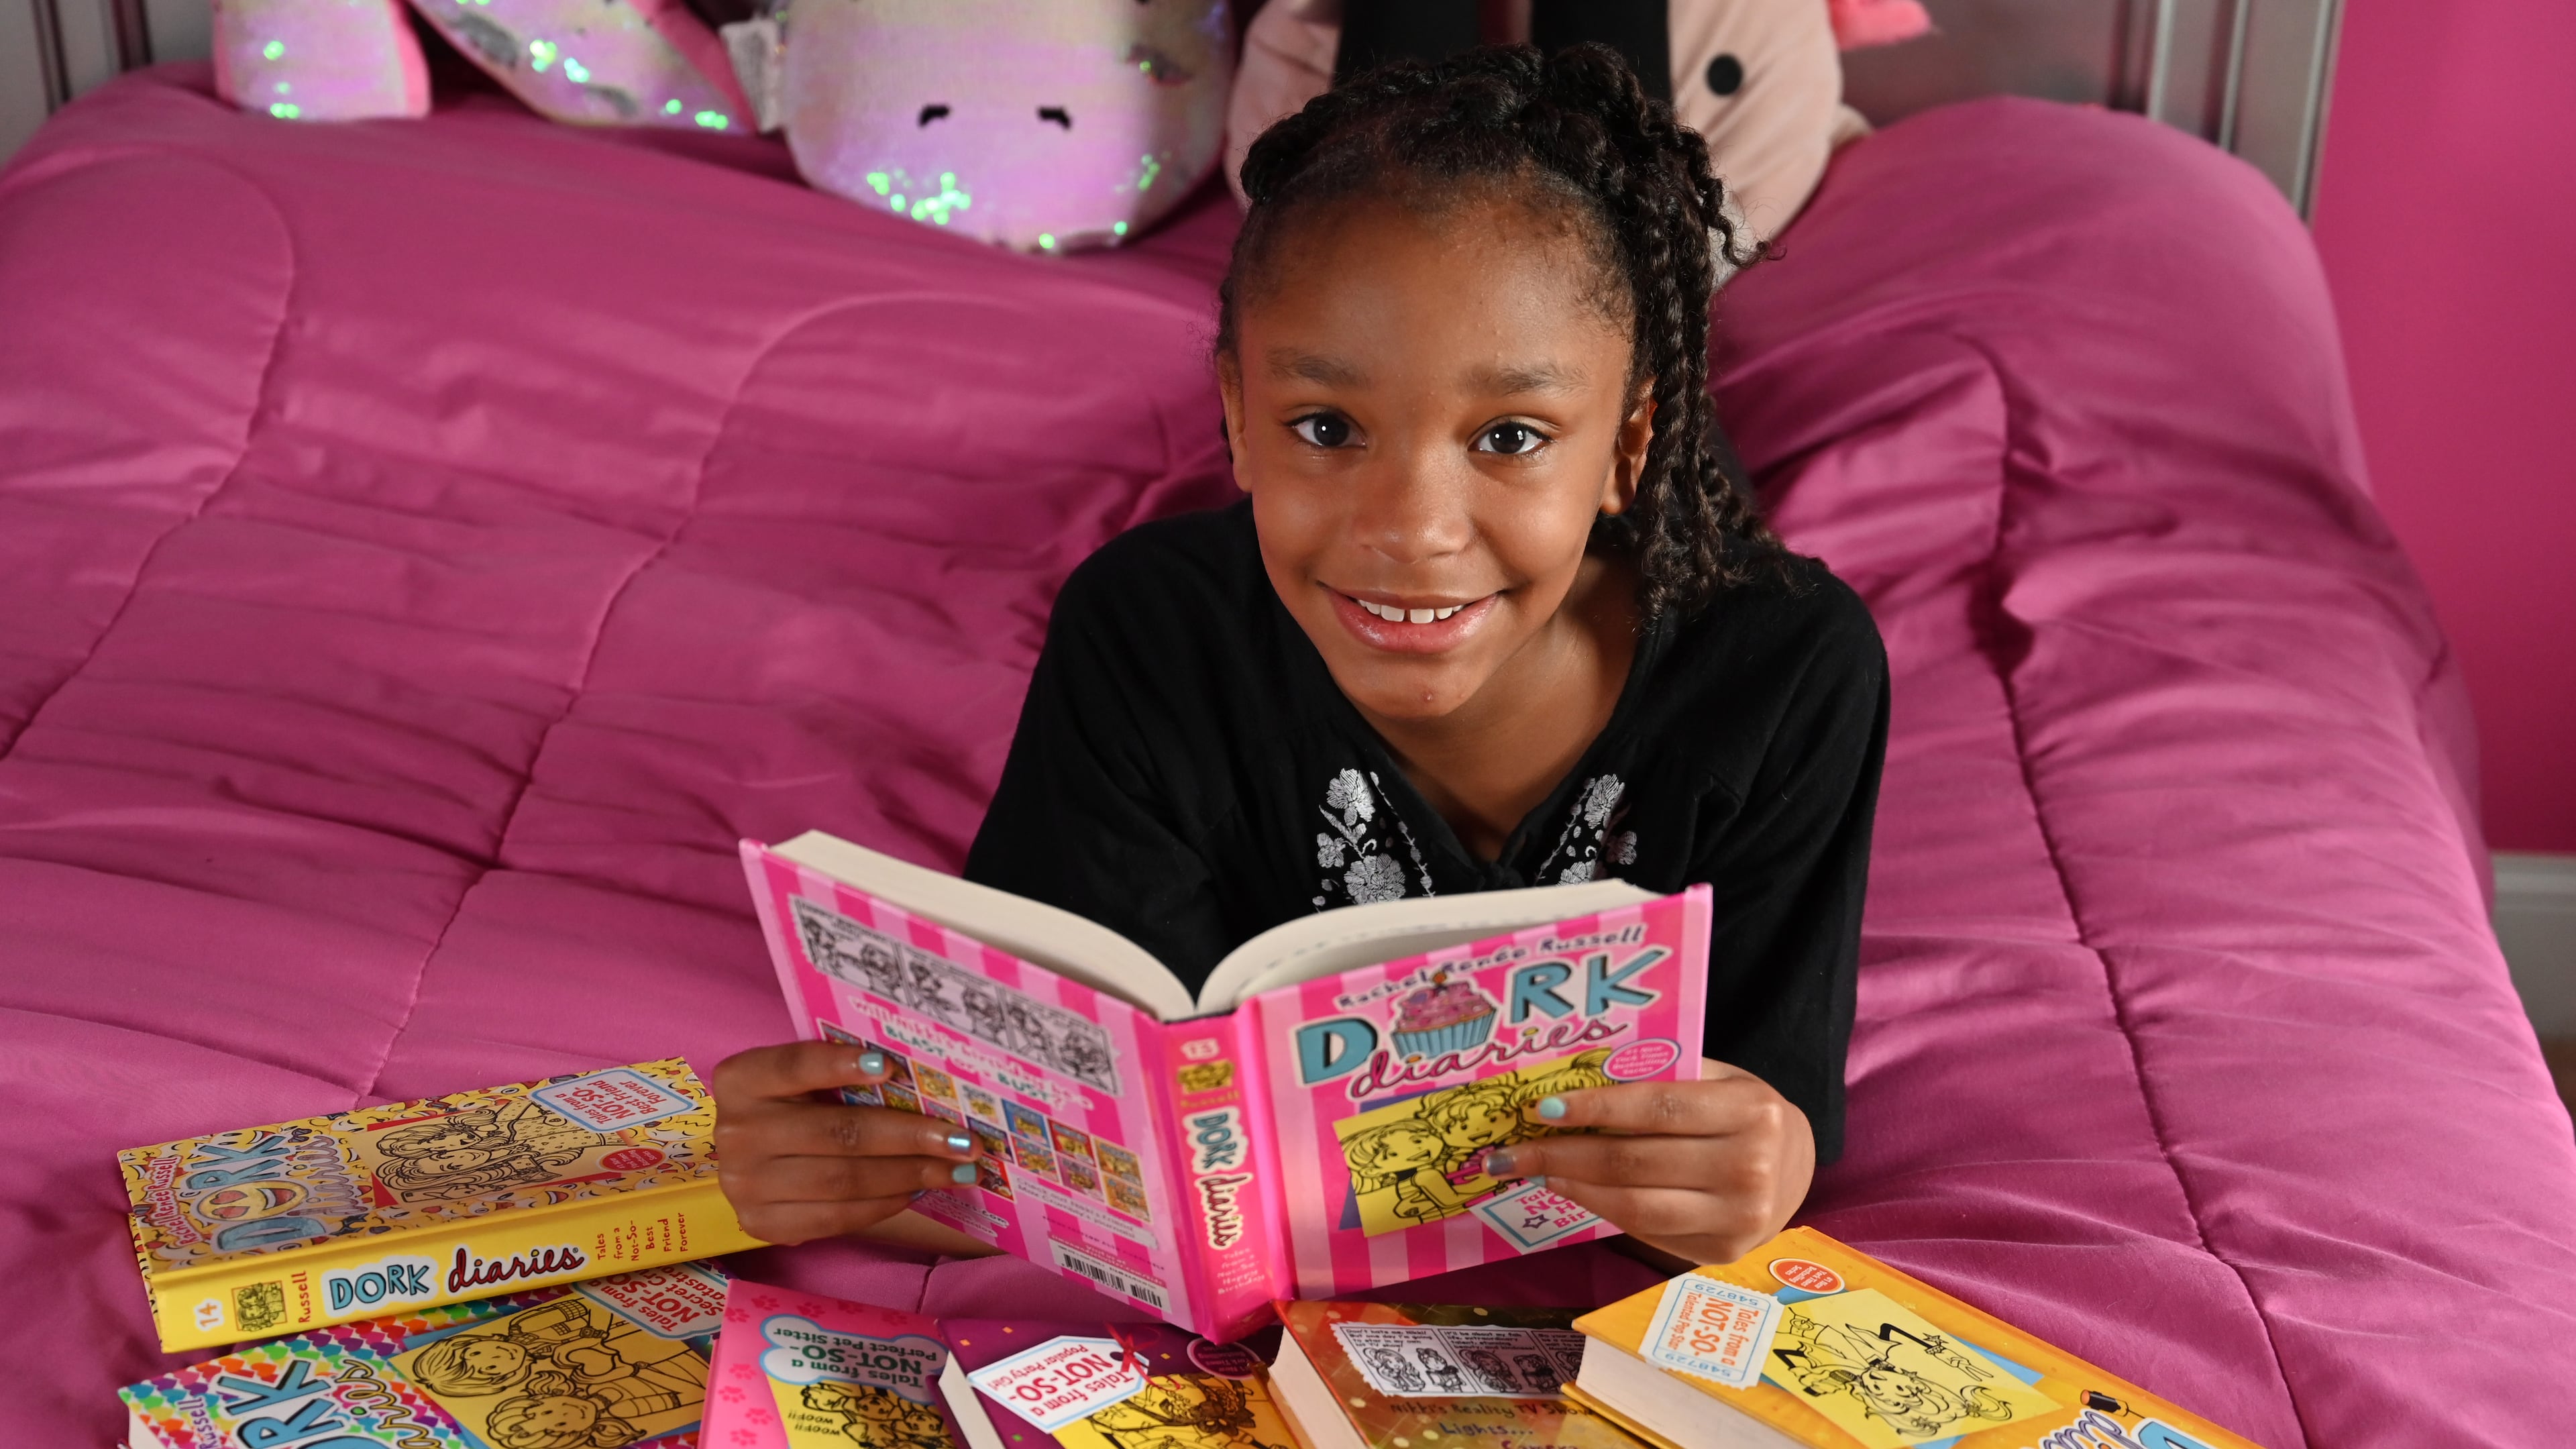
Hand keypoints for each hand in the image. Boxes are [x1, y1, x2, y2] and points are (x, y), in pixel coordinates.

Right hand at [711, 1041, 984, 1244]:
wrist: (754, 1163)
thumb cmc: (794, 1107)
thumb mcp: (802, 1081)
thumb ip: (843, 1075)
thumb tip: (926, 1081)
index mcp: (741, 1080)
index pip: (794, 1066)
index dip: (840, 1065)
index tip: (892, 1068)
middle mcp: (735, 1131)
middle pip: (837, 1132)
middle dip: (911, 1136)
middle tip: (963, 1140)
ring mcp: (743, 1184)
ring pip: (843, 1180)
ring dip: (910, 1175)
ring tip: (957, 1169)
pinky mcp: (760, 1224)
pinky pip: (836, 1217)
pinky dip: (884, 1204)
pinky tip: (918, 1190)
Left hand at [1480, 1058, 1813, 1265]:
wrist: (1796, 1166)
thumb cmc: (1741, 1112)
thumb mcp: (1717, 1079)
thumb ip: (1663, 1077)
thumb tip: (1575, 1077)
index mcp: (1750, 1111)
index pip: (1657, 1108)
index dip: (1596, 1109)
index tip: (1542, 1107)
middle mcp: (1750, 1168)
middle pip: (1635, 1162)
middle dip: (1563, 1154)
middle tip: (1511, 1150)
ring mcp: (1739, 1218)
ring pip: (1635, 1205)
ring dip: (1574, 1188)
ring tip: (1534, 1171)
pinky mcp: (1723, 1252)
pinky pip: (1648, 1232)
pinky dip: (1603, 1210)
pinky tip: (1573, 1192)